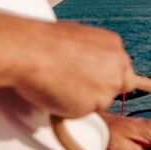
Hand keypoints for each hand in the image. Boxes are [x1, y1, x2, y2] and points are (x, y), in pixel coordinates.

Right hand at [15, 21, 135, 118]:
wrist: (30, 51)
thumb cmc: (45, 42)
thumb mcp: (77, 37)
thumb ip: (91, 53)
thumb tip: (85, 61)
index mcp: (114, 45)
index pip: (121, 68)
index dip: (106, 75)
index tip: (95, 78)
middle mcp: (117, 67)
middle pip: (118, 86)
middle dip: (102, 89)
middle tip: (78, 86)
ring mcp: (108, 87)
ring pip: (100, 102)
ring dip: (84, 99)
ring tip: (59, 84)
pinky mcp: (93, 106)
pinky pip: (82, 112)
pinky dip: (70, 108)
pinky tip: (56, 92)